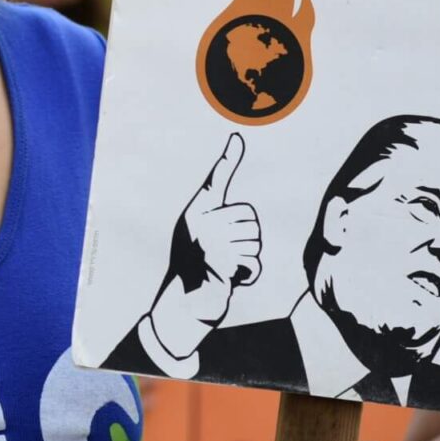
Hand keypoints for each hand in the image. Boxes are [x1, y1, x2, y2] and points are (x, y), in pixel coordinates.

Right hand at [145, 135, 259, 358]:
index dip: (228, 159)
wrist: (183, 302)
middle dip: (247, 241)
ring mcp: (210, 244)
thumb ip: (219, 215)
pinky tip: (231, 280)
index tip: (238, 137)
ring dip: (248, 259)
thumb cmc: (196, 265)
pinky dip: (249, 276)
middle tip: (225, 255)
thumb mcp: (202, 235)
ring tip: (225, 267)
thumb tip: (227, 198)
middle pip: (251, 220)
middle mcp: (201, 224)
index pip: (216, 183)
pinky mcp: (220, 265)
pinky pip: (255, 264)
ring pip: (256, 242)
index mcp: (197, 213)